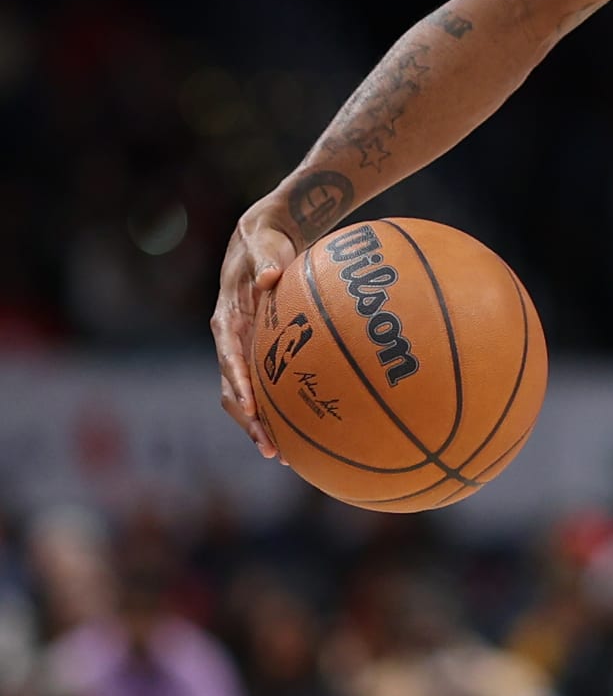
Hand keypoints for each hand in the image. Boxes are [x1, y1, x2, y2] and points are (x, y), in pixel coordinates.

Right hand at [210, 197, 298, 458]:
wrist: (262, 240)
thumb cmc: (265, 242)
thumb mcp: (264, 245)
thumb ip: (266, 261)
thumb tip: (269, 277)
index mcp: (226, 319)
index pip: (227, 357)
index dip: (237, 384)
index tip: (250, 408)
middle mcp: (230, 341)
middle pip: (232, 389)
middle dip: (249, 421)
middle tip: (270, 448)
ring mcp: (244, 351)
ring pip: (245, 396)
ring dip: (260, 425)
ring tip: (283, 455)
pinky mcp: (259, 354)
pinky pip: (265, 387)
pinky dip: (278, 411)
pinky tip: (302, 434)